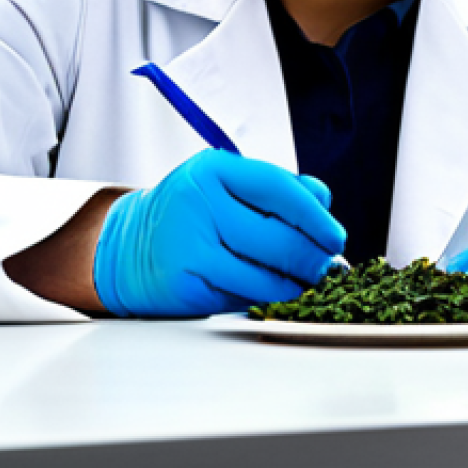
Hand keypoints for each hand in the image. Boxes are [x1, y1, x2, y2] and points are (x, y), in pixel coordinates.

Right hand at [93, 150, 346, 317]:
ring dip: (295, 285)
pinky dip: (265, 298)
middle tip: (331, 268)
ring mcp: (187, 245)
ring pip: (263, 275)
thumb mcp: (229, 188)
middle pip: (275, 236)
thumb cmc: (194, 215)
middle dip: (313, 257)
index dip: (314, 216)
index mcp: (212, 170)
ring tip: (308, 283)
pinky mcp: (184, 284)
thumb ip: (278, 190)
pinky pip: (242, 297)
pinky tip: (273, 293)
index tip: (336, 236)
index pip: (277, 188)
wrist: (131, 247)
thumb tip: (323, 200)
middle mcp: (197, 202)